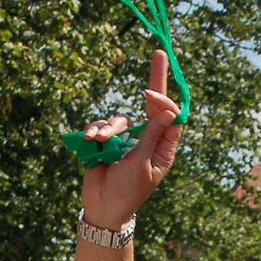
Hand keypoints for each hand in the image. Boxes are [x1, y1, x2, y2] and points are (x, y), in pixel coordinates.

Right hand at [79, 50, 183, 229]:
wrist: (103, 207)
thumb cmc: (128, 191)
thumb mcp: (142, 164)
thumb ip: (151, 136)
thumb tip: (168, 110)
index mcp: (164, 148)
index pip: (170, 116)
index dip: (162, 101)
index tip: (148, 93)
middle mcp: (148, 139)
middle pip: (152, 104)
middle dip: (155, 78)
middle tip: (159, 52)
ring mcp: (128, 139)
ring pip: (121, 118)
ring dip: (109, 128)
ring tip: (99, 141)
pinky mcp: (107, 141)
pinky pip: (102, 126)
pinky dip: (95, 130)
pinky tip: (90, 140)